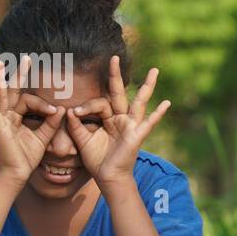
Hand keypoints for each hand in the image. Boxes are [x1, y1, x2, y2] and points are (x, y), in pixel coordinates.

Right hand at [0, 56, 64, 185]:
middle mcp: (6, 115)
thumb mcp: (43, 137)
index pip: (28, 101)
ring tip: (0, 62)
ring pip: (0, 94)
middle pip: (11, 90)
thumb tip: (61, 109)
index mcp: (16, 117)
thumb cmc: (26, 158)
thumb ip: (51, 123)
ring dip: (0, 78)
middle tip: (25, 58)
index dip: (43, 105)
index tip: (54, 112)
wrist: (16, 174)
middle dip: (17, 74)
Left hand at [65, 56, 170, 187]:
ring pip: (139, 102)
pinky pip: (148, 123)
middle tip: (114, 57)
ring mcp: (131, 126)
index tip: (75, 113)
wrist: (107, 178)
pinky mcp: (137, 135)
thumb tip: (69, 110)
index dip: (86, 106)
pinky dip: (158, 114)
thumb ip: (76, 125)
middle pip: (119, 93)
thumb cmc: (97, 160)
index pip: (99, 103)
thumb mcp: (82, 140)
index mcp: (108, 119)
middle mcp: (121, 119)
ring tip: (154, 71)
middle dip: (116, 76)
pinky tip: (166, 103)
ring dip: (147, 86)